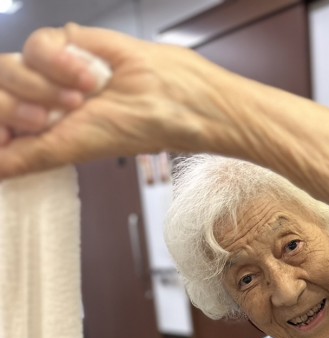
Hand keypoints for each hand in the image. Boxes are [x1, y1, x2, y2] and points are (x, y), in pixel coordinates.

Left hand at [0, 24, 228, 177]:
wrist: (166, 98)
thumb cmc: (133, 128)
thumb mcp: (70, 149)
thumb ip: (26, 158)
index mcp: (35, 130)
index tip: (12, 134)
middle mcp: (36, 99)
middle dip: (19, 109)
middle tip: (52, 118)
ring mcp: (47, 70)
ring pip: (9, 68)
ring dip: (44, 88)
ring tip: (82, 100)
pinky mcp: (63, 41)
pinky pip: (36, 45)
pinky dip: (61, 64)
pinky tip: (89, 77)